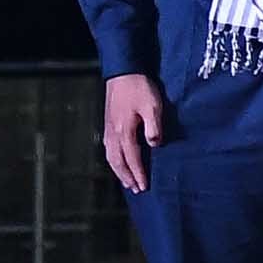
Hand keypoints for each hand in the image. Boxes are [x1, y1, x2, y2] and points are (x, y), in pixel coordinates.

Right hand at [98, 75, 160, 193]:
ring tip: (127, 182)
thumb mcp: (153, 106)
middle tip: (136, 189)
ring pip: (111, 156)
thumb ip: (154, 127)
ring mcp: (108, 129)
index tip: (144, 186)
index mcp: (125, 131)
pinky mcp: (108, 124)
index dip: (138, 173)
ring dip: (119, 171)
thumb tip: (154, 145)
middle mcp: (113, 134)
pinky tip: (118, 162)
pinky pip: (109, 148)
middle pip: (118, 162)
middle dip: (127, 177)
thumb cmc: (140, 89)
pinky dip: (113, 160)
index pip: (132, 158)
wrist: (123, 73)